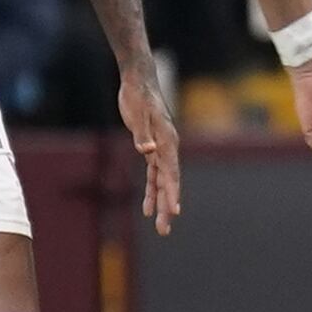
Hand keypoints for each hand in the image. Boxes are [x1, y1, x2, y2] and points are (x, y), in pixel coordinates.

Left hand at [119, 66, 182, 234]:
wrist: (139, 81)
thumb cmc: (138, 96)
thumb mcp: (138, 114)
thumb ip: (142, 134)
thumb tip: (147, 151)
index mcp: (167, 142)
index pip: (172, 173)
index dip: (173, 193)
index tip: (173, 211)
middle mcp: (168, 149)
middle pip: (169, 183)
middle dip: (167, 207)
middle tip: (165, 230)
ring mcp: (161, 150)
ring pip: (162, 182)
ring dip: (160, 203)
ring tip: (160, 225)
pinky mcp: (151, 148)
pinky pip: (154, 175)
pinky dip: (152, 190)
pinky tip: (147, 207)